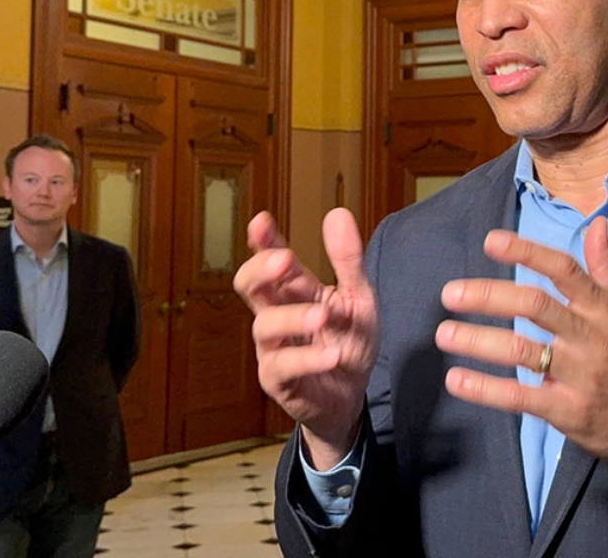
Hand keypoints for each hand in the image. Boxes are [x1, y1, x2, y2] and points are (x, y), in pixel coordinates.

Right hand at [234, 209, 378, 469]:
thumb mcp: (358, 298)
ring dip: (294, 317)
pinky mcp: (277, 379)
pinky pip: (282, 366)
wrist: (352, 395)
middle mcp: (277, 314)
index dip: (264, 240)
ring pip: (264, 325)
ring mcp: (273, 347)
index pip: (273, 260)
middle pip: (248, 285)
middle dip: (260, 269)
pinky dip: (308, 358)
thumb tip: (337, 213)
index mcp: (295, 290)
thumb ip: (348, 261)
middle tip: (285, 260)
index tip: (261, 221)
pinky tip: (333, 354)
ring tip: (324, 314)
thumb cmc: (348, 340)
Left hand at [434, 217, 607, 492]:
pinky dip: (486, 389)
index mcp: (605, 309)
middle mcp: (592, 337)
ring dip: (478, 341)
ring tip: (445, 334)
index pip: (563, 270)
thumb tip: (596, 222)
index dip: (526, 252)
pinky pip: (521, 397)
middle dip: (489, 296)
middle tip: (450, 294)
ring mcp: (579, 376)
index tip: (491, 242)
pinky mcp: (568, 412)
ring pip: (522, 351)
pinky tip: (457, 379)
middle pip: (535, 306)